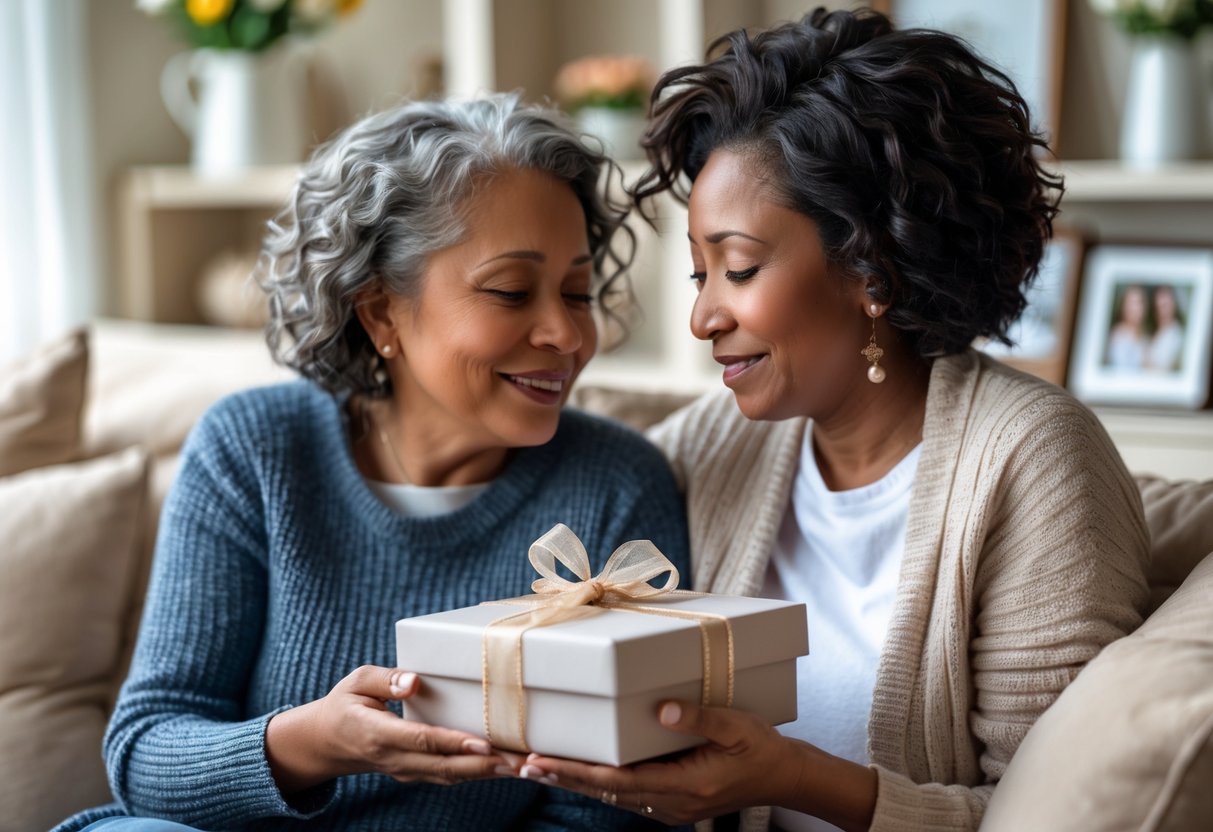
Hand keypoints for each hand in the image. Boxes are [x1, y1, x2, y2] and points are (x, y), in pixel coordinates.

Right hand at [266, 664, 518, 792]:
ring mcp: (406, 771)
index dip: (454, 743)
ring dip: (488, 773)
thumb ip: (385, 679)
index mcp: (378, 733)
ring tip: (523, 765)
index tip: (484, 742)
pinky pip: (449, 776)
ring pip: (451, 776)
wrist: (328, 743)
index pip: (422, 740)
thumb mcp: (356, 682)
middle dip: (484, 766)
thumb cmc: (345, 704)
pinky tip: (505, 766)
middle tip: (520, 761)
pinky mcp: (416, 773)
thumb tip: (415, 680)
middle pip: (444, 767)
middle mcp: (395, 759)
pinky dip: (478, 773)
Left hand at [518, 700, 801, 825]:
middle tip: (516, 764)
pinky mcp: (669, 801)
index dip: (576, 772)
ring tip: (532, 766)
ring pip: (609, 795)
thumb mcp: (736, 725)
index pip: (616, 781)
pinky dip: (594, 781)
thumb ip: (698, 718)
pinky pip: (623, 794)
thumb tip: (659, 708)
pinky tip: (573, 771)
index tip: (540, 762)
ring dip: (571, 780)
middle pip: (603, 792)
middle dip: (559, 777)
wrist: (784, 777)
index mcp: (683, 786)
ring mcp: (668, 807)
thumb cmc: (761, 748)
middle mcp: (669, 803)